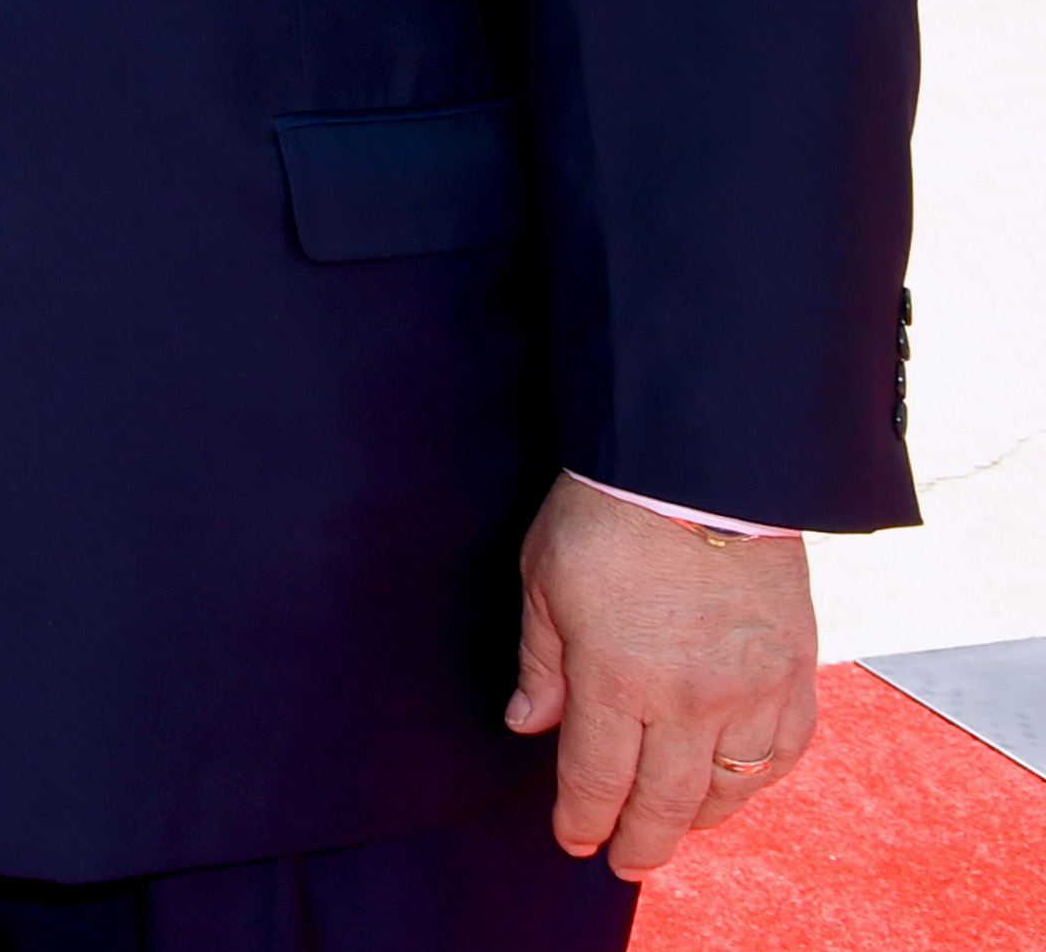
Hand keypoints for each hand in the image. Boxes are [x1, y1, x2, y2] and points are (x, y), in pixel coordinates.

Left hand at [507, 474, 814, 876]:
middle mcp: (691, 699)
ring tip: (674, 827)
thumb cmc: (608, 513)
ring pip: (730, 789)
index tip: (575, 842)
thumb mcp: (545, 580)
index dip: (584, 820)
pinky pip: (784, 753)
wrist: (703, 465)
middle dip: (641, 841)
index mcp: (617, 677)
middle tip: (625, 861)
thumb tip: (530, 726)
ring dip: (700, 818)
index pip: (597, 778)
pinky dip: (757, 780)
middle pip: (667, 803)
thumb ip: (542, 664)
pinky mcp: (797, 672)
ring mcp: (753, 690)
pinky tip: (735, 784)